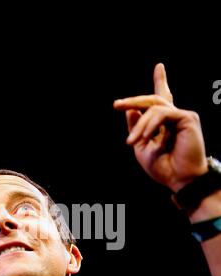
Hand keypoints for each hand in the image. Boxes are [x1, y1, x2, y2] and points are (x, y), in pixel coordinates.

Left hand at [113, 64, 207, 191]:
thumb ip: (136, 128)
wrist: (179, 180)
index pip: (161, 99)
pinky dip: (151, 125)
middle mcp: (175, 117)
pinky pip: (162, 114)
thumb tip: (131, 110)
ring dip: (140, 125)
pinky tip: (146, 138)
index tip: (159, 66)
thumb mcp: (141, 147)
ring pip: (154, 108)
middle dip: (133, 101)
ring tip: (132, 141)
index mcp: (165, 123)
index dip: (161, 81)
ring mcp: (182, 116)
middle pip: (152, 100)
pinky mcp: (187, 118)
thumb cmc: (163, 167)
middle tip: (116, 105)